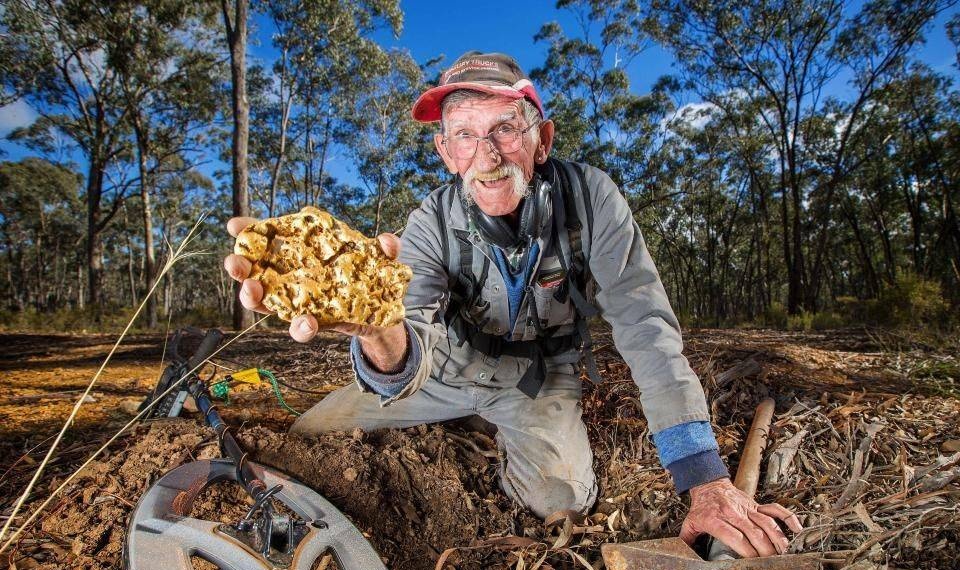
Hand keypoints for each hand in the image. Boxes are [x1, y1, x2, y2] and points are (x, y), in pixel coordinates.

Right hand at [223, 216, 402, 342]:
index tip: (234, 225)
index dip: (248, 231)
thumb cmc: (370, 275)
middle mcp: (290, 277)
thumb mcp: (379, 259)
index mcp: (300, 252)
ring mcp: (297, 301)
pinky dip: (302, 327)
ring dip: (253, 297)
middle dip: (238, 266)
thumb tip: (388, 242)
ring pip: (265, 302)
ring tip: (252, 291)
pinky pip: (299, 328)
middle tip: (234, 262)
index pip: (268, 239)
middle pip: (254, 270)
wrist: (382, 313)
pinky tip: (308, 322)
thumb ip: (384, 249)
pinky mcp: (312, 323)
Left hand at [680, 478, 801, 557]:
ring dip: (778, 539)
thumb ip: (688, 539)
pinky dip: (788, 518)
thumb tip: (684, 552)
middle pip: (754, 533)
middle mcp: (734, 513)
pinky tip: (797, 529)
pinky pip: (775, 509)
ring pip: (767, 523)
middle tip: (771, 562)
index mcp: (716, 519)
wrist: (708, 484)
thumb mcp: (690, 523)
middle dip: (764, 550)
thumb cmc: (701, 507)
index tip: (752, 562)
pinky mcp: (756, 504)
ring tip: (784, 553)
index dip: (746, 551)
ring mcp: (747, 508)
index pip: (735, 537)